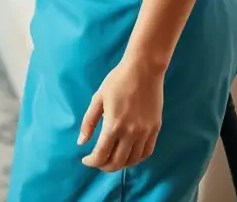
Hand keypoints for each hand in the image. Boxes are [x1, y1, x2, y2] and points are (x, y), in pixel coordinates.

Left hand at [79, 58, 164, 172]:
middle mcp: (131, 133)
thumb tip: (81, 142)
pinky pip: (146, 153)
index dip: (92, 162)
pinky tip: (127, 156)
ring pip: (132, 160)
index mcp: (114, 125)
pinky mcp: (155, 130)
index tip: (86, 160)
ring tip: (110, 160)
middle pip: (117, 162)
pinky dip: (135, 159)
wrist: (143, 70)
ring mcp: (145, 133)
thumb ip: (89, 122)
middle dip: (104, 166)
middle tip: (97, 162)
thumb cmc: (117, 81)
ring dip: (120, 164)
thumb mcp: (98, 99)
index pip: (101, 154)